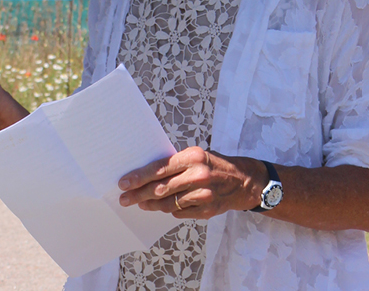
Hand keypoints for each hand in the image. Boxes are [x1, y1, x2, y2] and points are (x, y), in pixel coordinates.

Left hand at [117, 146, 262, 218]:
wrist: (244, 181)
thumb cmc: (214, 165)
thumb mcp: (196, 156)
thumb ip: (175, 165)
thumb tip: (146, 175)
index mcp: (193, 157)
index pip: (159, 168)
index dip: (139, 177)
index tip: (124, 183)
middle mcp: (198, 175)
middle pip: (160, 188)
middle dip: (138, 194)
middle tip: (124, 199)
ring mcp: (203, 195)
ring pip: (168, 203)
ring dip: (151, 204)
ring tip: (140, 203)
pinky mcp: (206, 210)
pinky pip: (179, 212)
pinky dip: (169, 210)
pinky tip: (161, 207)